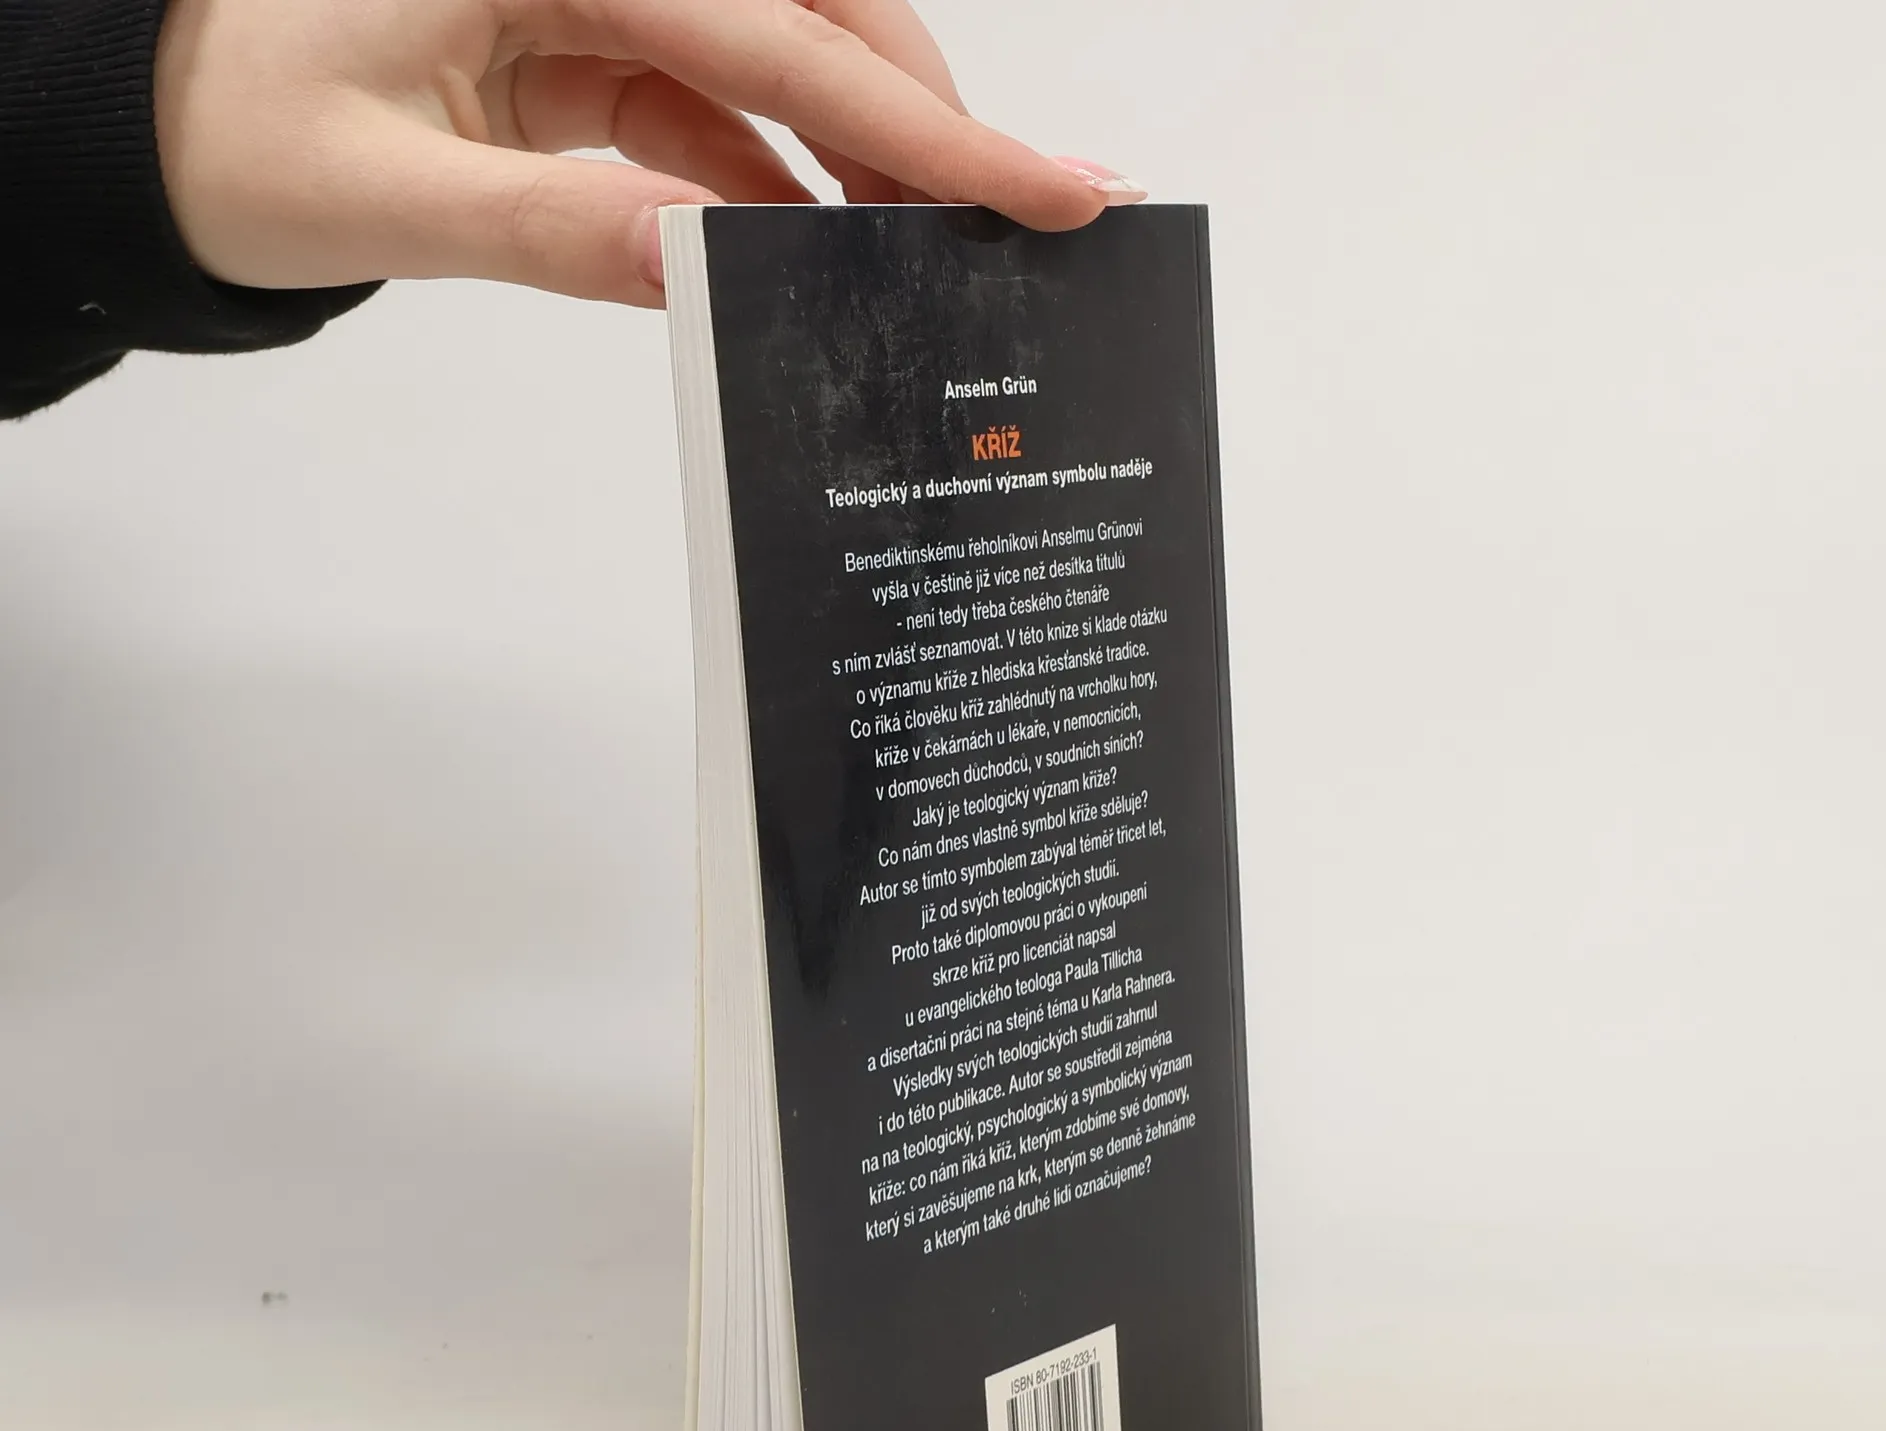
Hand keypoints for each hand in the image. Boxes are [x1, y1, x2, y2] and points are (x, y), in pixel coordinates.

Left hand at [153, 0, 1145, 307]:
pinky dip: (775, 186)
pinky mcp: (592, 53)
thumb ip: (546, 227)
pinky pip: (719, 114)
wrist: (161, 128)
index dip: (922, 125)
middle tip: (1027, 225)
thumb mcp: (373, 190)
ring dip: (860, 162)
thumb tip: (704, 267)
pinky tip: (814, 251)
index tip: (1043, 186)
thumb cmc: (226, 129)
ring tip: (931, 260)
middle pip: (812, 21)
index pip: (779, 40)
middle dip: (922, 127)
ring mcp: (600, 0)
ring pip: (782, 66)